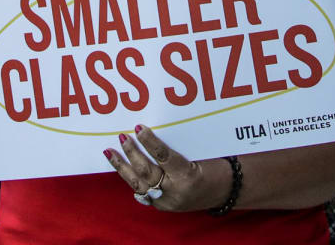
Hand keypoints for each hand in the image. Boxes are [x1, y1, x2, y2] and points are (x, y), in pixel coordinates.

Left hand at [104, 125, 229, 212]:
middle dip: (132, 153)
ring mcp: (167, 202)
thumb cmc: (215, 167)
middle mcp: (176, 192)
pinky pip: (141, 192)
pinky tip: (120, 167)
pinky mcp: (162, 207)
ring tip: (110, 151)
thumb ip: (177, 147)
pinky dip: (130, 179)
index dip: (150, 142)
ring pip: (138, 185)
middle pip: (147, 172)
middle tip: (122, 136)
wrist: (224, 192)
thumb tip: (153, 129)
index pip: (164, 157)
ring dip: (122, 167)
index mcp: (188, 176)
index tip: (139, 127)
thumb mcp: (199, 154)